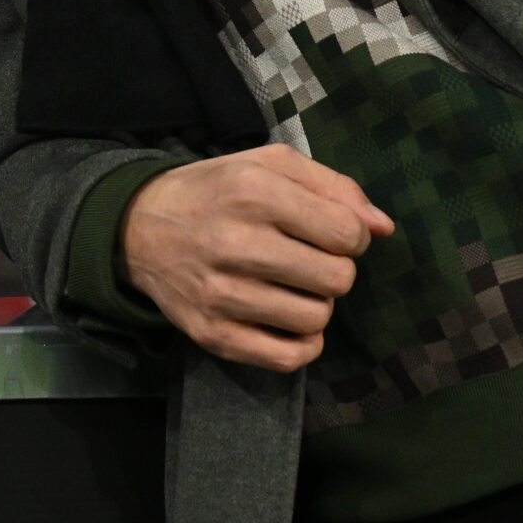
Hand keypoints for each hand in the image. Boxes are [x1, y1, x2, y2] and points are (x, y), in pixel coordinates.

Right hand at [115, 143, 392, 372]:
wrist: (139, 227)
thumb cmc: (216, 190)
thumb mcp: (270, 164)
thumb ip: (334, 187)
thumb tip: (383, 228)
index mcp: (254, 191)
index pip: (346, 233)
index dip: (351, 235)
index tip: (328, 232)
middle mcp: (236, 242)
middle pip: (337, 280)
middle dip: (334, 270)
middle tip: (309, 259)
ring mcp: (222, 294)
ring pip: (316, 319)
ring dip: (315, 304)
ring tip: (292, 286)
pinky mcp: (212, 334)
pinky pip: (287, 358)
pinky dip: (301, 344)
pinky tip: (287, 321)